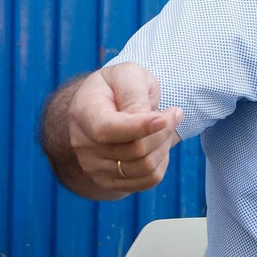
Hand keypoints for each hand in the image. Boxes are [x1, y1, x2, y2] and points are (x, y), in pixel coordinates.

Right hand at [68, 64, 182, 194]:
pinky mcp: (108, 181)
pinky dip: (161, 162)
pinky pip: (147, 180)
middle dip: (163, 130)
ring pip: (144, 168)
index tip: (164, 118)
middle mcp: (82, 144)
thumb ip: (134, 94)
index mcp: (83, 112)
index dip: (138, 127)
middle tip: (174, 113)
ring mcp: (93, 166)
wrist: (106, 105)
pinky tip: (159, 144)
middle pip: (134, 150)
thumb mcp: (128, 75)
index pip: (106, 129)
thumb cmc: (119, 86)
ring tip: (165, 126)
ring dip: (164, 145)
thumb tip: (148, 120)